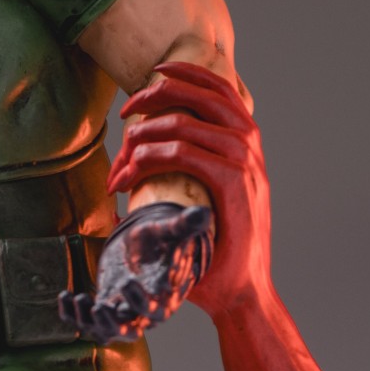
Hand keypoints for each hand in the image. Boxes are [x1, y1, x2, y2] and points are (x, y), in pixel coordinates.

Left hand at [60, 201, 213, 342]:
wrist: (146, 251)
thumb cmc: (161, 242)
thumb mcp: (171, 231)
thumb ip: (185, 225)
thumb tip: (202, 213)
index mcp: (163, 298)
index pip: (154, 310)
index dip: (140, 300)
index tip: (127, 282)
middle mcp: (142, 313)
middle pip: (130, 332)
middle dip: (112, 323)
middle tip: (99, 305)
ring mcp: (120, 313)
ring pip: (105, 332)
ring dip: (89, 321)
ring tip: (78, 298)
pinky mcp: (102, 308)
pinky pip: (85, 322)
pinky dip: (72, 314)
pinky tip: (65, 295)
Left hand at [107, 60, 270, 319]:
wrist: (242, 295)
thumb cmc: (214, 256)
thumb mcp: (197, 214)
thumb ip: (174, 197)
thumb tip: (119, 206)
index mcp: (246, 144)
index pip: (219, 89)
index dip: (183, 75)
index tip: (149, 79)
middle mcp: (250, 147)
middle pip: (203, 93)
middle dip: (157, 94)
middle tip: (125, 110)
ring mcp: (246, 165)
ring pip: (187, 123)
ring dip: (146, 130)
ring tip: (122, 147)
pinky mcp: (235, 187)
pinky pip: (187, 154)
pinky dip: (154, 156)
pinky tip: (134, 169)